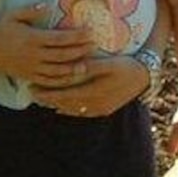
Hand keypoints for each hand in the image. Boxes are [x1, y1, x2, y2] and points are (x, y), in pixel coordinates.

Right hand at [0, 2, 95, 87]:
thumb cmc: (0, 31)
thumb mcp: (12, 16)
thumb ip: (31, 11)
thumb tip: (48, 5)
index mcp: (32, 39)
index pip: (59, 38)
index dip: (76, 36)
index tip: (89, 32)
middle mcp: (35, 55)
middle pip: (62, 54)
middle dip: (80, 50)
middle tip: (94, 46)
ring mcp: (33, 68)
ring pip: (58, 71)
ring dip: (74, 68)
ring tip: (88, 64)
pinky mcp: (30, 77)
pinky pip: (48, 81)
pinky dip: (61, 81)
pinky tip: (71, 77)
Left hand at [31, 55, 148, 118]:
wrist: (146, 78)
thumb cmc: (128, 66)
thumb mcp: (111, 63)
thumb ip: (92, 66)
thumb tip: (75, 66)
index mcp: (94, 91)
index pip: (65, 93)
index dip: (47, 91)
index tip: (32, 86)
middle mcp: (95, 104)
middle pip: (65, 103)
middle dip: (47, 98)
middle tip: (31, 93)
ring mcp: (99, 109)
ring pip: (72, 109)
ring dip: (56, 105)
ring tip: (42, 100)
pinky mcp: (104, 110)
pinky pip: (82, 113)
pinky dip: (70, 110)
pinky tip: (61, 109)